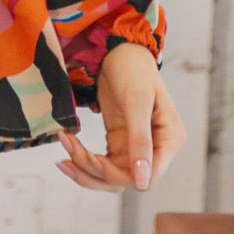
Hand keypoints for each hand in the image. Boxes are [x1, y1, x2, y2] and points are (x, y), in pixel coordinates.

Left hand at [55, 41, 185, 192]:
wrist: (119, 51)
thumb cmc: (133, 69)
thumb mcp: (136, 101)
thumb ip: (140, 141)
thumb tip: (143, 182)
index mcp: (169, 140)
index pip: (148, 177)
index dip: (120, 175)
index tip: (93, 160)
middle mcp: (156, 150)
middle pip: (125, 180)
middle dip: (94, 169)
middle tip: (68, 146)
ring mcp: (136, 149)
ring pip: (110, 177)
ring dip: (84, 167)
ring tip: (64, 142)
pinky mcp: (119, 143)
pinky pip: (102, 164)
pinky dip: (83, 159)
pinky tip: (67, 146)